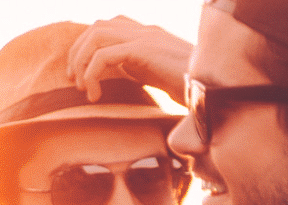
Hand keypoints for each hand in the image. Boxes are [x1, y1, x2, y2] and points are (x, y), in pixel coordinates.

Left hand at [68, 16, 193, 104]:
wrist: (213, 88)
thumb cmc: (187, 85)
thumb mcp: (153, 71)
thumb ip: (133, 65)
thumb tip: (111, 71)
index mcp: (145, 33)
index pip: (106, 26)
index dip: (85, 47)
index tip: (79, 74)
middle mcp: (144, 30)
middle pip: (96, 27)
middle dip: (77, 52)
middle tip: (74, 80)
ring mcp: (145, 37)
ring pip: (96, 36)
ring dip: (81, 62)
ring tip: (82, 88)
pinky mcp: (144, 50)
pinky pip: (104, 56)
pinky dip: (91, 74)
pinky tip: (95, 95)